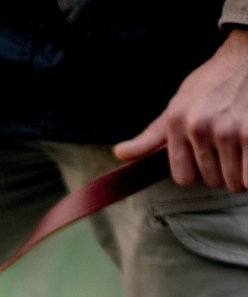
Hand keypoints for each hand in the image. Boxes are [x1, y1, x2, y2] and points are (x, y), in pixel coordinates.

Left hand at [114, 29, 247, 192]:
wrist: (247, 54)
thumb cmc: (213, 82)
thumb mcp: (177, 104)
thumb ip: (151, 136)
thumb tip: (120, 153)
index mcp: (177, 123)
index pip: (183, 178)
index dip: (197, 172)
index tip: (205, 156)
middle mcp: (199, 127)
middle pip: (210, 181)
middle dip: (221, 170)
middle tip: (228, 146)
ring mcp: (228, 130)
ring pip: (232, 182)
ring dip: (239, 174)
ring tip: (241, 148)